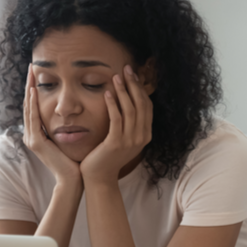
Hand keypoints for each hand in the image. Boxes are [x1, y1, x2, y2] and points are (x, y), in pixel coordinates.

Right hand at [23, 64, 81, 183]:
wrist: (73, 179)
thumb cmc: (75, 160)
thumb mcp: (68, 137)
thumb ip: (66, 125)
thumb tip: (74, 111)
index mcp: (38, 134)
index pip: (34, 107)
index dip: (35, 89)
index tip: (38, 73)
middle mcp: (32, 135)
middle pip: (28, 104)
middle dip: (29, 84)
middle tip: (31, 66)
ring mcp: (32, 139)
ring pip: (28, 109)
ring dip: (29, 89)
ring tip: (30, 73)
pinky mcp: (36, 143)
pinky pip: (33, 119)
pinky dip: (33, 104)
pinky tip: (34, 91)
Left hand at [80, 64, 152, 183]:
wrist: (99, 177)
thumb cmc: (107, 156)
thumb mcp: (123, 138)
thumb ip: (128, 123)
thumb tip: (127, 101)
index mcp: (145, 135)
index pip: (147, 106)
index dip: (141, 89)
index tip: (133, 75)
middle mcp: (141, 137)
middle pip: (141, 104)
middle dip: (134, 85)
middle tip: (126, 69)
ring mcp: (130, 141)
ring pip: (130, 109)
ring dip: (123, 91)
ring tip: (116, 77)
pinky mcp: (116, 143)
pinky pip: (116, 119)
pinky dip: (113, 104)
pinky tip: (107, 93)